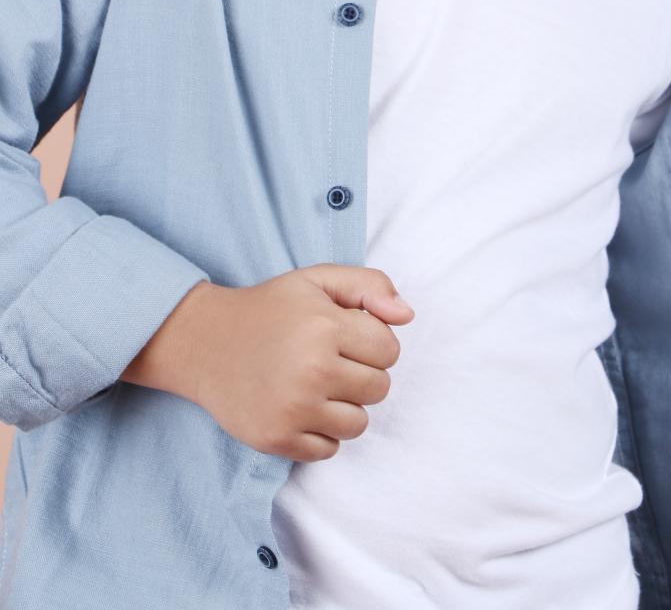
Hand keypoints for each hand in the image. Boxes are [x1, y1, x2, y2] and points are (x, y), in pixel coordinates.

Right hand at [122, 264, 415, 460]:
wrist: (204, 342)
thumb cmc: (270, 309)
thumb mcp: (318, 279)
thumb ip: (370, 285)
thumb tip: (407, 316)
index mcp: (325, 327)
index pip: (390, 350)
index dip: (372, 341)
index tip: (346, 336)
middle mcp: (312, 371)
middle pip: (379, 388)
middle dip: (362, 373)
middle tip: (330, 360)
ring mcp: (293, 410)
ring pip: (359, 423)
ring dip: (346, 406)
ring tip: (317, 384)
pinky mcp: (277, 439)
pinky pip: (329, 449)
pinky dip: (321, 432)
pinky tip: (301, 407)